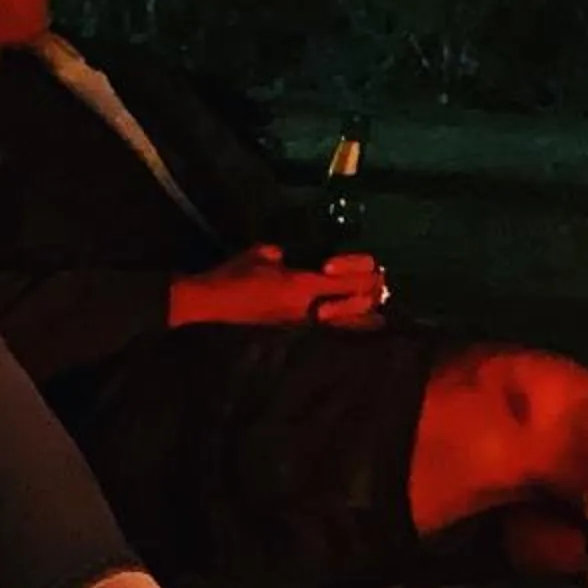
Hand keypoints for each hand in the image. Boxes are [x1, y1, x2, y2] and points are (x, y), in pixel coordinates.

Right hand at [168, 245, 388, 329]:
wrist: (208, 305)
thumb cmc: (232, 276)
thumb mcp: (261, 255)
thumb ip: (283, 255)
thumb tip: (291, 259)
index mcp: (302, 286)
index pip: (348, 281)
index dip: (362, 272)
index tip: (367, 266)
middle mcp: (309, 310)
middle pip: (357, 304)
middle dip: (373, 293)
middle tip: (380, 283)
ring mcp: (302, 325)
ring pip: (347, 324)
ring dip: (364, 314)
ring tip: (376, 307)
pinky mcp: (293, 333)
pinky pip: (328, 330)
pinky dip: (343, 327)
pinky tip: (351, 325)